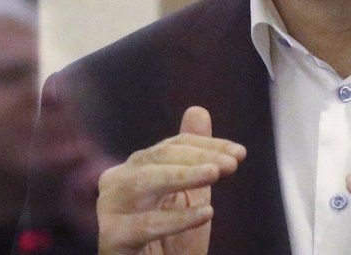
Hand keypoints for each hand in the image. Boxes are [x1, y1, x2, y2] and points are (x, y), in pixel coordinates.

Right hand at [96, 106, 245, 254]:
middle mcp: (118, 183)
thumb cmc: (171, 240)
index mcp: (137, 168)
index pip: (173, 146)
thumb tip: (197, 109)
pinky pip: (143, 225)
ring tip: (215, 175)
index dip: (208, 146)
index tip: (240, 153)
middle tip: (231, 165)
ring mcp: (110, 210)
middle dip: (197, 157)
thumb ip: (192, 156)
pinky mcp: (111, 238)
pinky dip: (176, 218)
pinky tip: (206, 212)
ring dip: (182, 175)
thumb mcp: (189, 195)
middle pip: (156, 157)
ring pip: (142, 182)